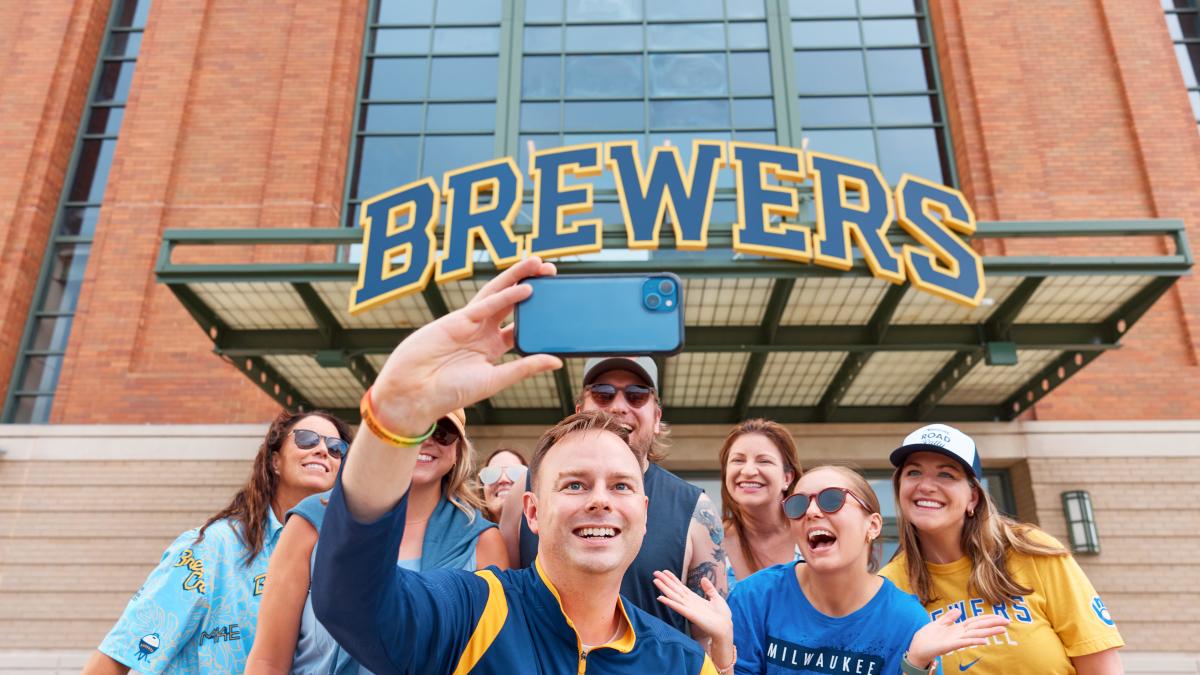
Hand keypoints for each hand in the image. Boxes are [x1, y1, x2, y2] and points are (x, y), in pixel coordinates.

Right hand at [370, 257, 561, 434]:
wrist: (415, 393)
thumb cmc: (451, 392)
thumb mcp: (496, 379)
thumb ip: (525, 367)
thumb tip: (558, 361)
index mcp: (492, 348)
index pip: (521, 327)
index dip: (539, 315)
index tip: (559, 303)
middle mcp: (483, 332)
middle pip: (512, 303)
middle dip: (532, 286)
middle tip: (553, 272)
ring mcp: (470, 323)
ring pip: (499, 294)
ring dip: (518, 278)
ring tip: (539, 264)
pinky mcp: (457, 319)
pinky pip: (485, 305)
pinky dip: (505, 296)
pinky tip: (524, 288)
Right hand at [654, 570, 732, 658]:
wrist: (725, 627)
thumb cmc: (722, 615)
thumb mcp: (716, 598)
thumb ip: (709, 588)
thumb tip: (703, 578)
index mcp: (694, 598)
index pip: (681, 587)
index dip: (673, 579)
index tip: (665, 571)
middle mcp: (689, 603)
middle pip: (674, 590)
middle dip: (665, 581)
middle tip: (655, 572)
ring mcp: (688, 608)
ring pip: (673, 596)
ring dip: (664, 588)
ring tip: (655, 580)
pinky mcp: (689, 614)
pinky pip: (677, 607)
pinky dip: (669, 602)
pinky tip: (661, 598)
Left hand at [906, 608, 1009, 667]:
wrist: (917, 648)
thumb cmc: (927, 637)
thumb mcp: (938, 623)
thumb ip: (949, 617)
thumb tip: (959, 611)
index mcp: (957, 628)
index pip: (975, 621)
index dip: (987, 618)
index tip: (1000, 616)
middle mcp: (960, 634)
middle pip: (979, 627)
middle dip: (993, 624)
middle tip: (1008, 622)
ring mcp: (956, 640)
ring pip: (975, 634)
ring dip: (989, 632)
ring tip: (1002, 630)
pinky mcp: (950, 645)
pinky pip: (964, 642)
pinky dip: (974, 640)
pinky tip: (984, 640)